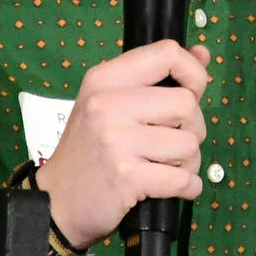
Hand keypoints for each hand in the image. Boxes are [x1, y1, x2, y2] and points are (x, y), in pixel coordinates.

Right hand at [32, 40, 210, 249]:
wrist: (54, 202)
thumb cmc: (89, 152)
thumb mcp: (110, 103)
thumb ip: (157, 77)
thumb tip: (201, 53)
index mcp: (104, 79)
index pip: (167, 54)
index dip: (193, 73)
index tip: (192, 93)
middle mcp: (107, 105)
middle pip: (187, 104)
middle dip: (193, 128)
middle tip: (172, 143)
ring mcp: (116, 141)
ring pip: (189, 144)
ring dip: (188, 162)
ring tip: (165, 167)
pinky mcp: (127, 177)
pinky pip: (183, 179)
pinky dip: (187, 187)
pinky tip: (168, 188)